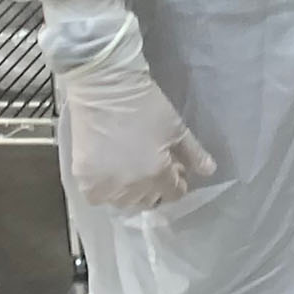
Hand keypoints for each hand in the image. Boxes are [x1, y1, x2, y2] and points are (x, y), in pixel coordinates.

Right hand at [56, 16, 215, 210]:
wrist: (105, 92)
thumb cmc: (146, 106)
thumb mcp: (177, 128)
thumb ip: (194, 154)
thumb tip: (209, 171)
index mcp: (156, 174)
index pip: (173, 193)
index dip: (178, 182)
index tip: (176, 169)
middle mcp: (130, 188)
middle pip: (148, 200)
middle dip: (156, 186)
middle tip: (155, 165)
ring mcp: (104, 188)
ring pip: (124, 202)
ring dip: (132, 191)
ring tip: (134, 167)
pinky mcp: (83, 181)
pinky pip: (100, 196)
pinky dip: (108, 189)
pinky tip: (113, 170)